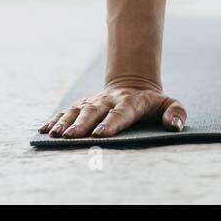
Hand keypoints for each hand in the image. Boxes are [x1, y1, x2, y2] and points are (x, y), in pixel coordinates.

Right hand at [38, 82, 186, 138]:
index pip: (120, 113)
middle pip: (93, 111)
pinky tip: (44, 129)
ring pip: (77, 110)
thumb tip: (174, 125)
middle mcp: (109, 100)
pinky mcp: (83, 103)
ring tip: (54, 135)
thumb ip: (176, 112)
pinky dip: (55, 119)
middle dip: (81, 125)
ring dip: (65, 122)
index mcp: (131, 102)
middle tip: (70, 138)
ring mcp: (94, 101)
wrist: (133, 83)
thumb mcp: (170, 103)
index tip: (100, 135)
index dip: (111, 123)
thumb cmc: (152, 102)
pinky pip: (67, 111)